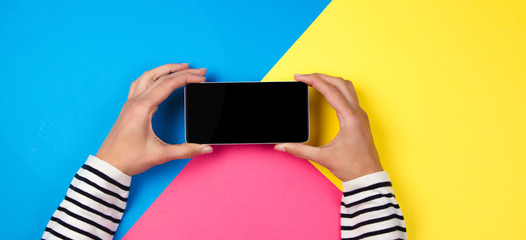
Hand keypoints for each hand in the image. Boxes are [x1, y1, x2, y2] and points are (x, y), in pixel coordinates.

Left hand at [97, 63, 212, 175]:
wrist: (108, 165)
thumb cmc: (129, 158)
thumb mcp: (161, 155)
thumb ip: (186, 150)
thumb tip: (206, 148)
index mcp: (143, 108)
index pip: (168, 84)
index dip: (187, 78)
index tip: (202, 78)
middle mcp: (135, 101)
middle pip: (160, 76)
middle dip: (181, 71)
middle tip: (199, 70)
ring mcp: (130, 103)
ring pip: (148, 76)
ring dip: (166, 69)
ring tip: (181, 67)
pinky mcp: (128, 107)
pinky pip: (139, 83)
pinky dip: (152, 76)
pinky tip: (158, 78)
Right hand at [274, 73, 382, 181]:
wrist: (369, 177)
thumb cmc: (352, 167)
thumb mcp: (323, 157)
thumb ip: (300, 150)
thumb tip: (282, 145)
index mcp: (349, 118)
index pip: (329, 90)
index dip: (312, 80)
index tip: (299, 77)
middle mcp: (357, 113)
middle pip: (339, 83)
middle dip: (320, 76)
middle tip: (304, 77)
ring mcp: (361, 115)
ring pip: (347, 87)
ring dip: (330, 80)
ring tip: (315, 81)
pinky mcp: (360, 119)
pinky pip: (350, 96)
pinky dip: (337, 89)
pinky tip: (328, 93)